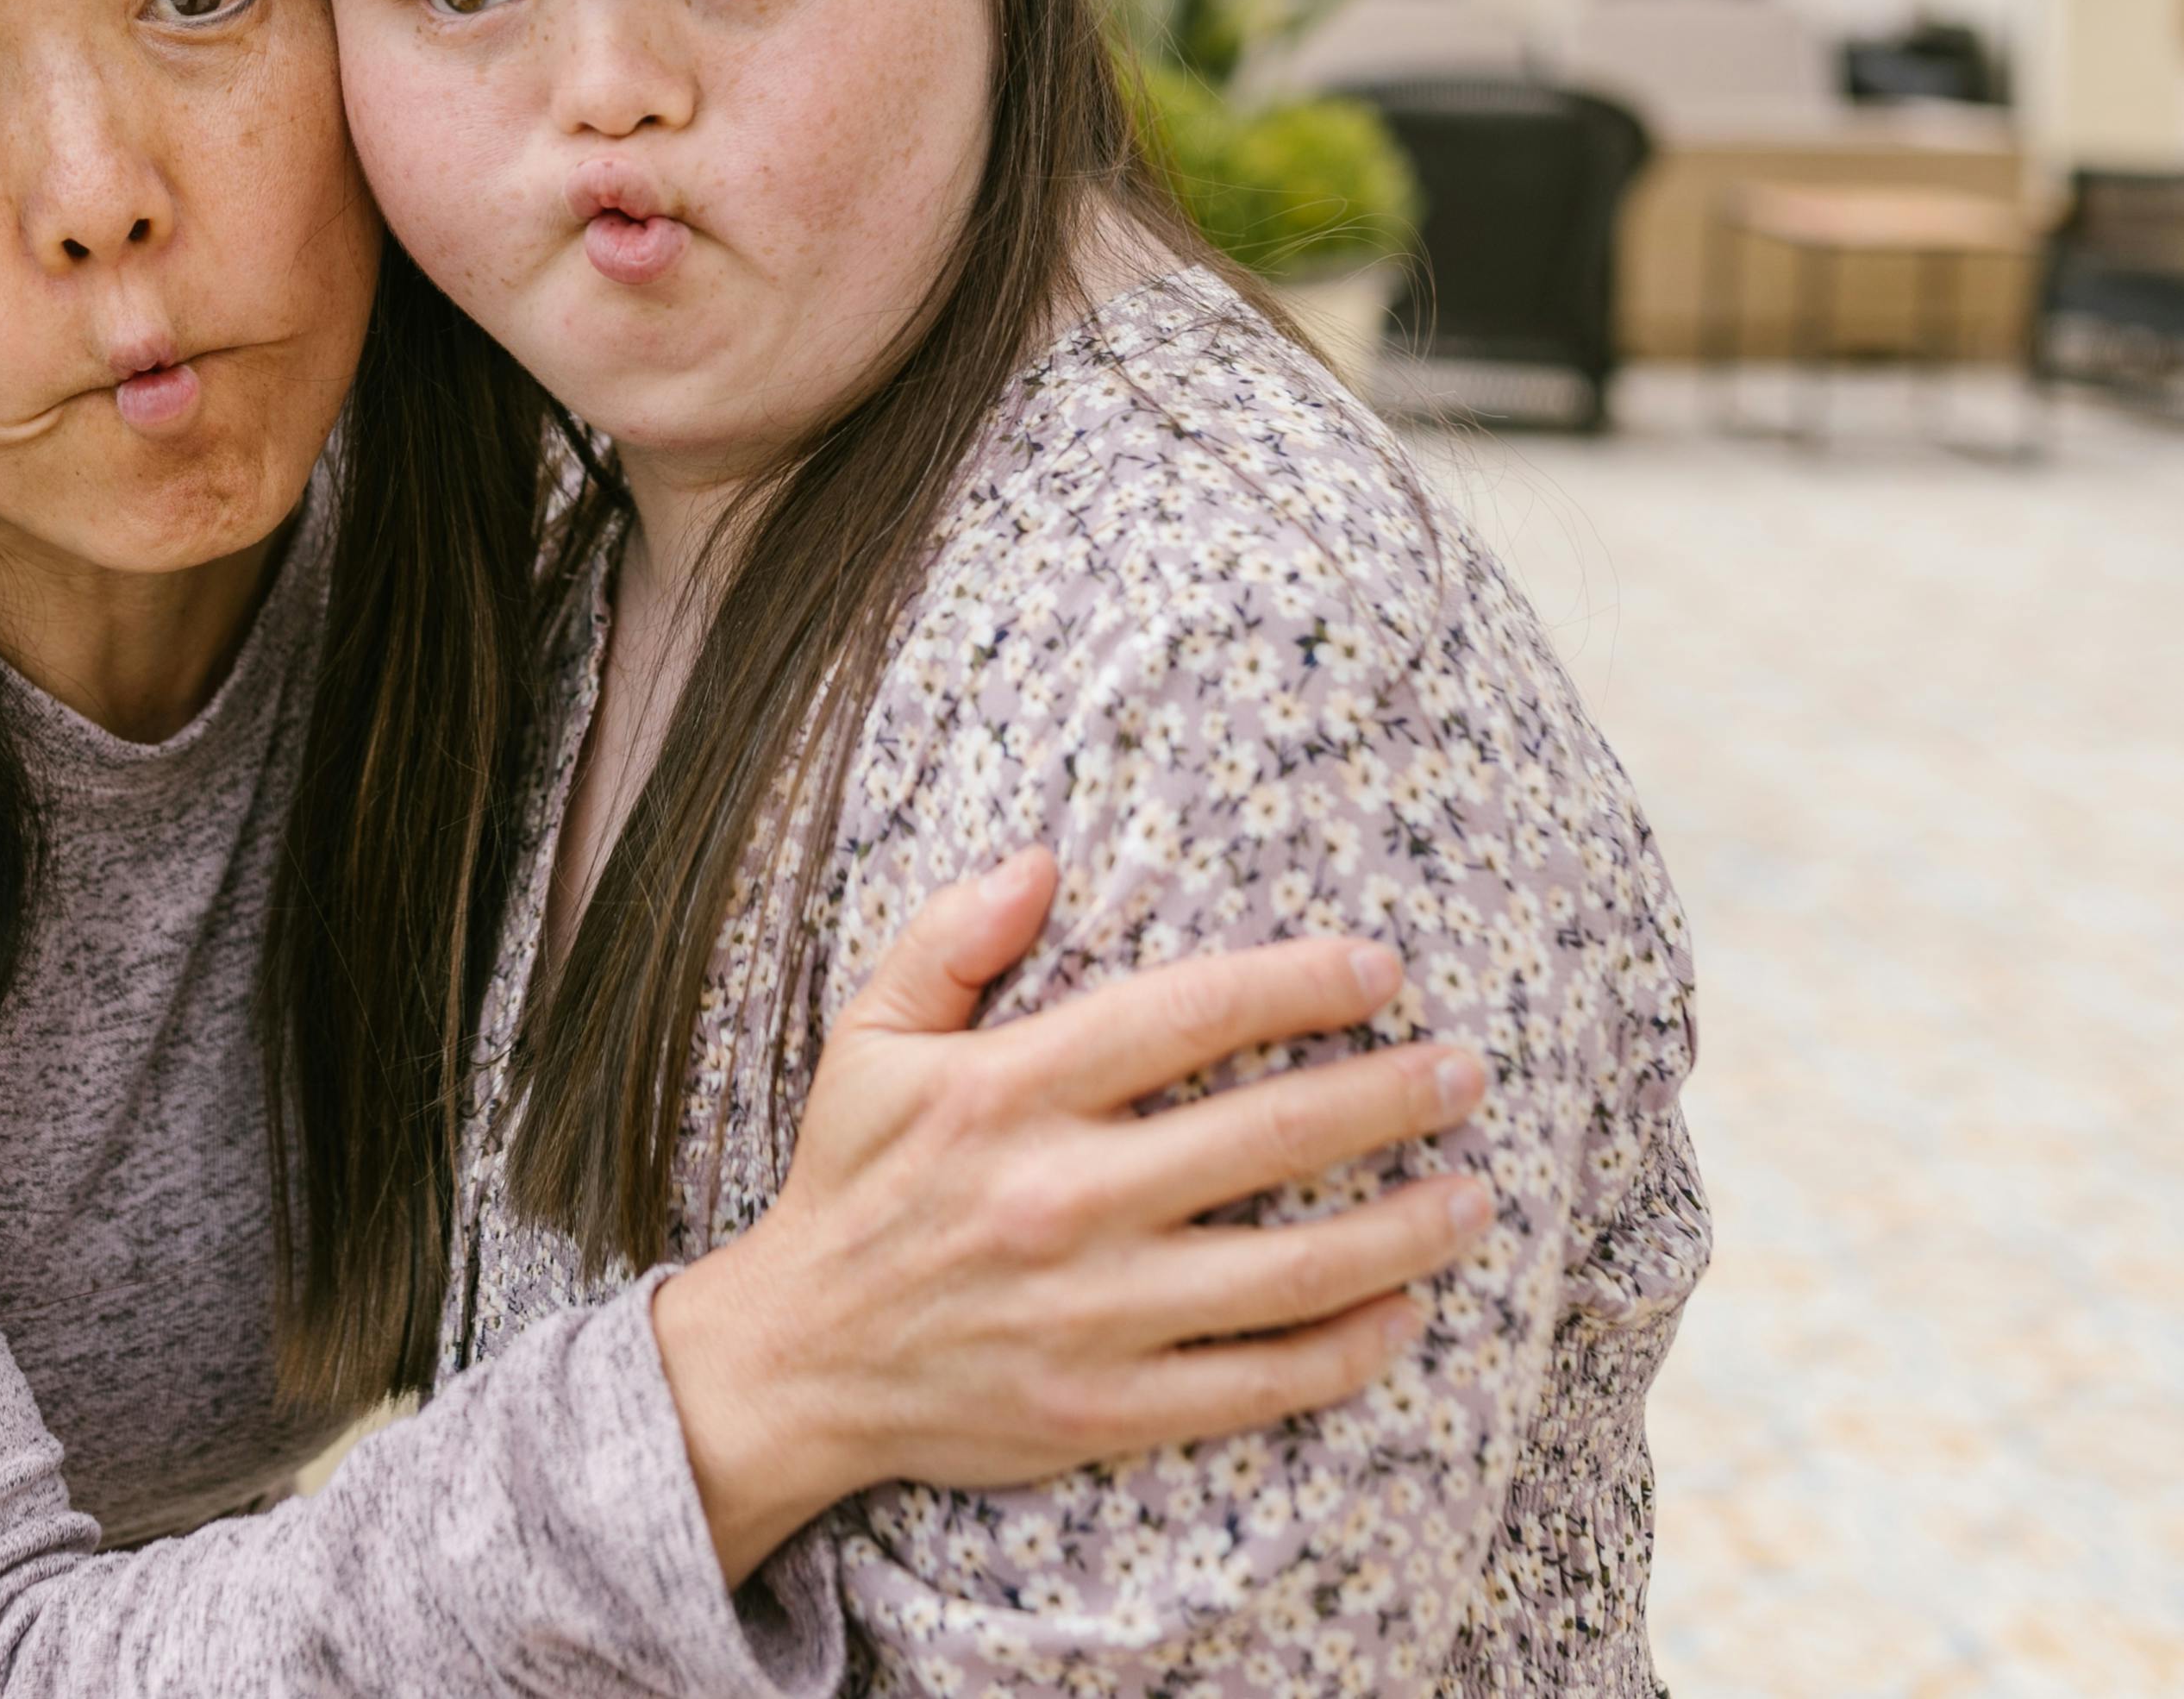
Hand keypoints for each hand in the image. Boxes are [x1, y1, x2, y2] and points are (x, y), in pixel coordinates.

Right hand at [651, 847, 1488, 1580]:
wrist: (794, 1360)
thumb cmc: (849, 1183)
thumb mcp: (868, 1040)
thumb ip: (946, 940)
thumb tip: (1042, 861)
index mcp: (1009, 1092)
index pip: (1188, 1015)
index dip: (1300, 984)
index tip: (1383, 971)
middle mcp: (1060, 1196)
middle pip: (1271, 1133)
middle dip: (1391, 1096)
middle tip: (1466, 1074)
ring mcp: (1091, 1312)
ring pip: (1292, 1269)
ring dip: (1403, 1230)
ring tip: (1472, 1196)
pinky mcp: (1105, 1407)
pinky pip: (1258, 1383)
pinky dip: (1346, 1352)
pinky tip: (1402, 1317)